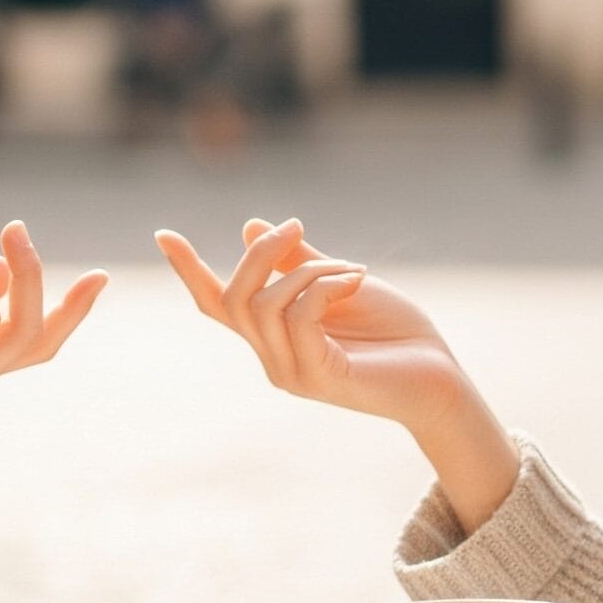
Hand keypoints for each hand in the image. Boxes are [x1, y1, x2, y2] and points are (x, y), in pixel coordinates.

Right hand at [155, 218, 463, 429]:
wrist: (440, 377)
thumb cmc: (395, 333)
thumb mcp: (342, 283)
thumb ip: (298, 261)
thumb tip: (252, 225)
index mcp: (273, 337)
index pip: (216, 305)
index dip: (189, 270)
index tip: (163, 234)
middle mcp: (273, 360)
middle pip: (234, 298)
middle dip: (260, 253)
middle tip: (296, 225)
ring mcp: (292, 374)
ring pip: (266, 304)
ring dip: (310, 269)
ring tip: (352, 269)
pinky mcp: (318, 378)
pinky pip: (300, 316)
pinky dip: (326, 286)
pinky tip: (357, 282)